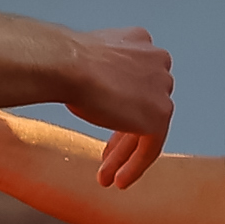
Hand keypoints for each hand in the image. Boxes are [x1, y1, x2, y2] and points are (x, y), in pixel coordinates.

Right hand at [57, 27, 172, 185]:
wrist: (65, 64)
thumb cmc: (63, 61)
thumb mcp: (86, 59)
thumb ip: (100, 71)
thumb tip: (89, 86)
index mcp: (140, 42)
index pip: (136, 81)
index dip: (120, 106)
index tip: (105, 122)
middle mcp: (157, 62)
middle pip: (142, 105)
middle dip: (123, 135)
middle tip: (107, 156)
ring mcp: (161, 89)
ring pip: (146, 129)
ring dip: (124, 155)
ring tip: (108, 176)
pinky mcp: (159, 115)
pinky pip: (150, 148)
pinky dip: (135, 166)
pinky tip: (119, 181)